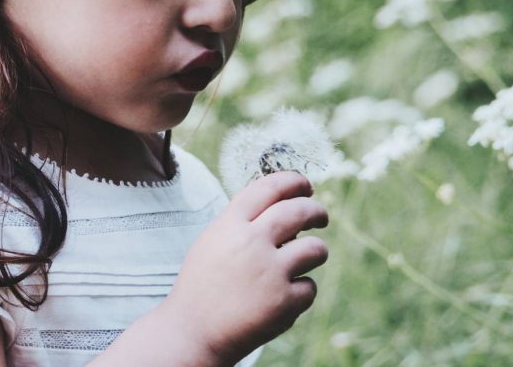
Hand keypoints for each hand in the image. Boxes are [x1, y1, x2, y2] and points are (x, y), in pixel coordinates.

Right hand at [160, 170, 329, 364]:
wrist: (192, 332)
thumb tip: (283, 207)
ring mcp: (270, 272)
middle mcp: (251, 243)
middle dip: (316, 211)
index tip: (305, 185)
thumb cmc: (202, 285)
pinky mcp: (284, 302)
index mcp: (231, 225)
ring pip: (316, 249)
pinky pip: (309, 287)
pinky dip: (302, 292)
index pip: (269, 187)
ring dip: (317, 251)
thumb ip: (242, 223)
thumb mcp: (212, 242)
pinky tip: (286, 296)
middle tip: (320, 216)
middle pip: (299, 211)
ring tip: (309, 257)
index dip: (293, 181)